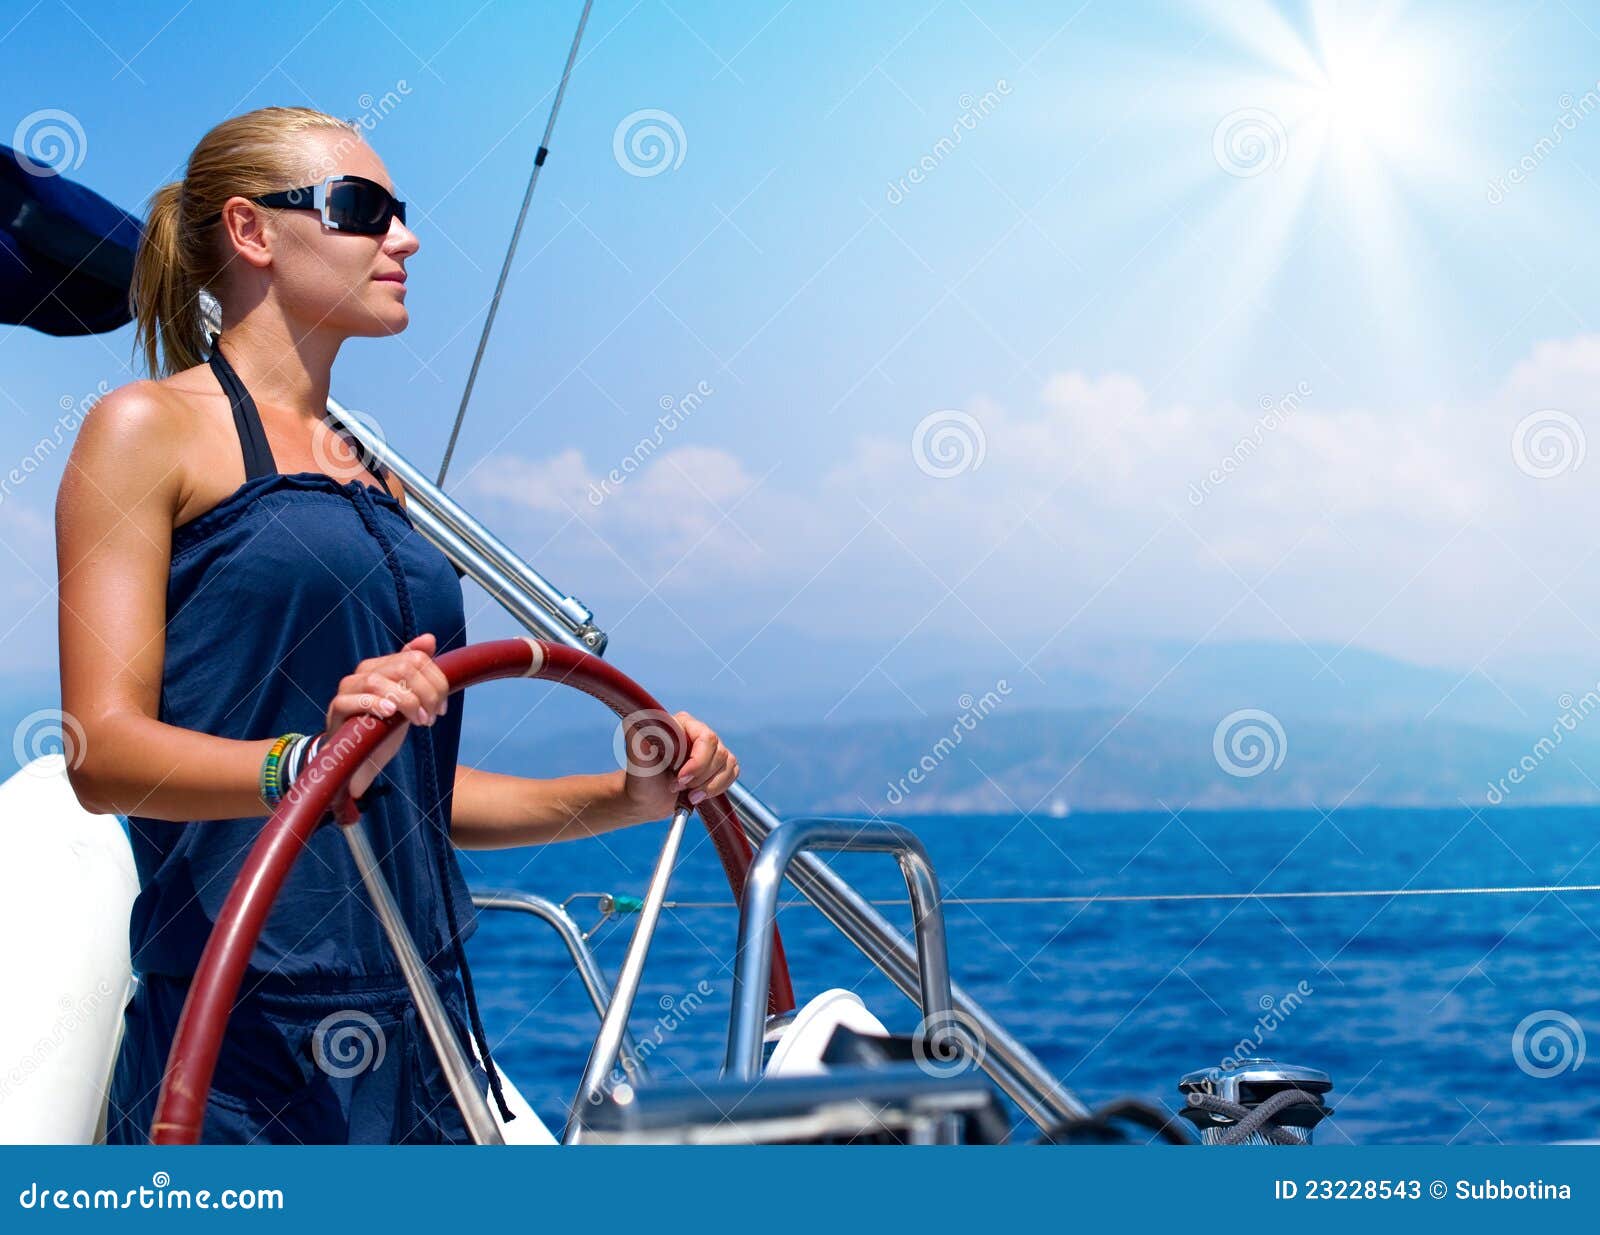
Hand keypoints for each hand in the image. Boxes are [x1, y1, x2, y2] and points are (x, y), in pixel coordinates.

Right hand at [322, 633, 450, 799]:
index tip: (441, 708)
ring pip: (377, 681)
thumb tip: (429, 637)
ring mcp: (348, 689)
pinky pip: (352, 700)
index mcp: (383, 665)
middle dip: (425, 693)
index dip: (436, 682)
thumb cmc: (386, 728)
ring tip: (418, 720)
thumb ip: (419, 672)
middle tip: (430, 717)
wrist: (362, 760)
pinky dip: (374, 705)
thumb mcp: (409, 701)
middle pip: (402, 667)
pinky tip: (390, 714)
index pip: (415, 658)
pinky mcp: (336, 708)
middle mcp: (364, 672)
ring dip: (406, 702)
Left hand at [620, 709, 739, 821]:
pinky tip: (698, 794)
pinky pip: (732, 773)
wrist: (647, 799)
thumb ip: (637, 739)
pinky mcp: (718, 765)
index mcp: (681, 724)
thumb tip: (638, 719)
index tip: (680, 779)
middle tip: (678, 788)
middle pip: (720, 753)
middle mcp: (699, 732)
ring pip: (728, 764)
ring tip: (688, 795)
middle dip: (701, 777)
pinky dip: (717, 788)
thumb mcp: (637, 760)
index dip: (698, 762)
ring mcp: (711, 749)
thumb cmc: (641, 779)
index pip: (706, 738)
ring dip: (709, 786)